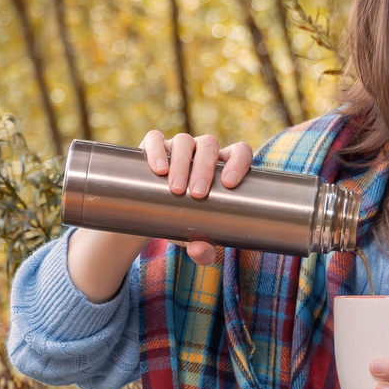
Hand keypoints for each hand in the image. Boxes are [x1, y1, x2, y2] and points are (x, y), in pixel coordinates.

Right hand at [141, 130, 253, 266]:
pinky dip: (157, 151)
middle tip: (198, 194)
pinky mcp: (152, 146)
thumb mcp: (195, 238)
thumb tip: (200, 250)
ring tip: (176, 189)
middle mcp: (201, 151)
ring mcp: (176, 146)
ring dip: (183, 163)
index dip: (238, 162)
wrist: (149, 215)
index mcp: (221, 166)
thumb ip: (203, 249)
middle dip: (205, 168)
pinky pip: (155, 139)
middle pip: (209, 145)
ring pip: (184, 141)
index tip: (229, 184)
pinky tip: (158, 170)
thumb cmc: (183, 222)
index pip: (239, 152)